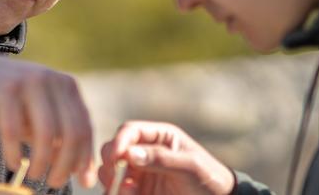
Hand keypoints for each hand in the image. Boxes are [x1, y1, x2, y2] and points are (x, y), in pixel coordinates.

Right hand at [0, 44, 95, 188]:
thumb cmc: (0, 98)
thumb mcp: (33, 115)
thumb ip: (55, 135)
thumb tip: (75, 167)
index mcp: (66, 85)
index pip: (85, 126)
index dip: (86, 157)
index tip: (84, 182)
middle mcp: (53, 80)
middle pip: (71, 132)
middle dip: (66, 165)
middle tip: (55, 183)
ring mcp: (30, 82)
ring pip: (48, 134)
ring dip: (43, 162)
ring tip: (35, 177)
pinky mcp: (6, 89)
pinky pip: (15, 131)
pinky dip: (15, 152)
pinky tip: (13, 164)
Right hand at [98, 121, 234, 194]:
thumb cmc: (209, 179)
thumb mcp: (190, 167)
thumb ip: (161, 159)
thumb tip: (129, 154)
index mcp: (160, 137)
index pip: (130, 131)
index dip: (120, 141)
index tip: (117, 156)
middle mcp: (145, 152)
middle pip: (113, 149)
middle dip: (111, 160)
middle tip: (116, 174)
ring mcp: (139, 172)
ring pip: (110, 170)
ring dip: (112, 178)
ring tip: (129, 189)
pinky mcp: (137, 191)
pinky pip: (117, 189)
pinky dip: (117, 192)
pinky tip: (130, 194)